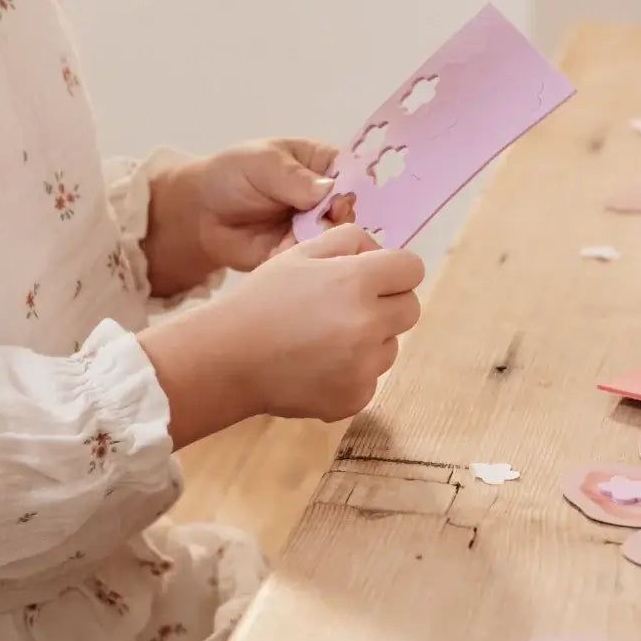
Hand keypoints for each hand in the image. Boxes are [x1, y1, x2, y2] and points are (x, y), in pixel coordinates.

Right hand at [139, 224, 424, 446]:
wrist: (228, 358)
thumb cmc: (262, 299)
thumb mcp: (300, 254)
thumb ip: (347, 241)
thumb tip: (378, 252)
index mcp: (357, 281)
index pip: (412, 269)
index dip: (394, 270)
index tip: (375, 276)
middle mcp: (368, 324)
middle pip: (410, 309)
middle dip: (388, 304)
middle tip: (349, 307)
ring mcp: (364, 366)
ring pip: (390, 346)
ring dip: (370, 340)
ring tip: (323, 339)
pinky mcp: (355, 399)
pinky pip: (371, 380)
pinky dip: (352, 374)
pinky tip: (317, 366)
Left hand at [144, 139, 353, 296]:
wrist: (201, 214)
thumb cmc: (232, 175)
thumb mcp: (263, 164)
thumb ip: (294, 177)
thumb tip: (327, 191)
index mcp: (325, 166)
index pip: (357, 176)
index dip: (356, 189)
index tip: (342, 201)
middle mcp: (328, 200)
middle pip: (354, 213)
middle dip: (341, 221)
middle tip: (321, 223)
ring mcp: (317, 230)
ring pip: (340, 241)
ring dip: (324, 243)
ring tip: (298, 239)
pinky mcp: (303, 256)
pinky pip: (316, 264)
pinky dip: (307, 263)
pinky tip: (289, 256)